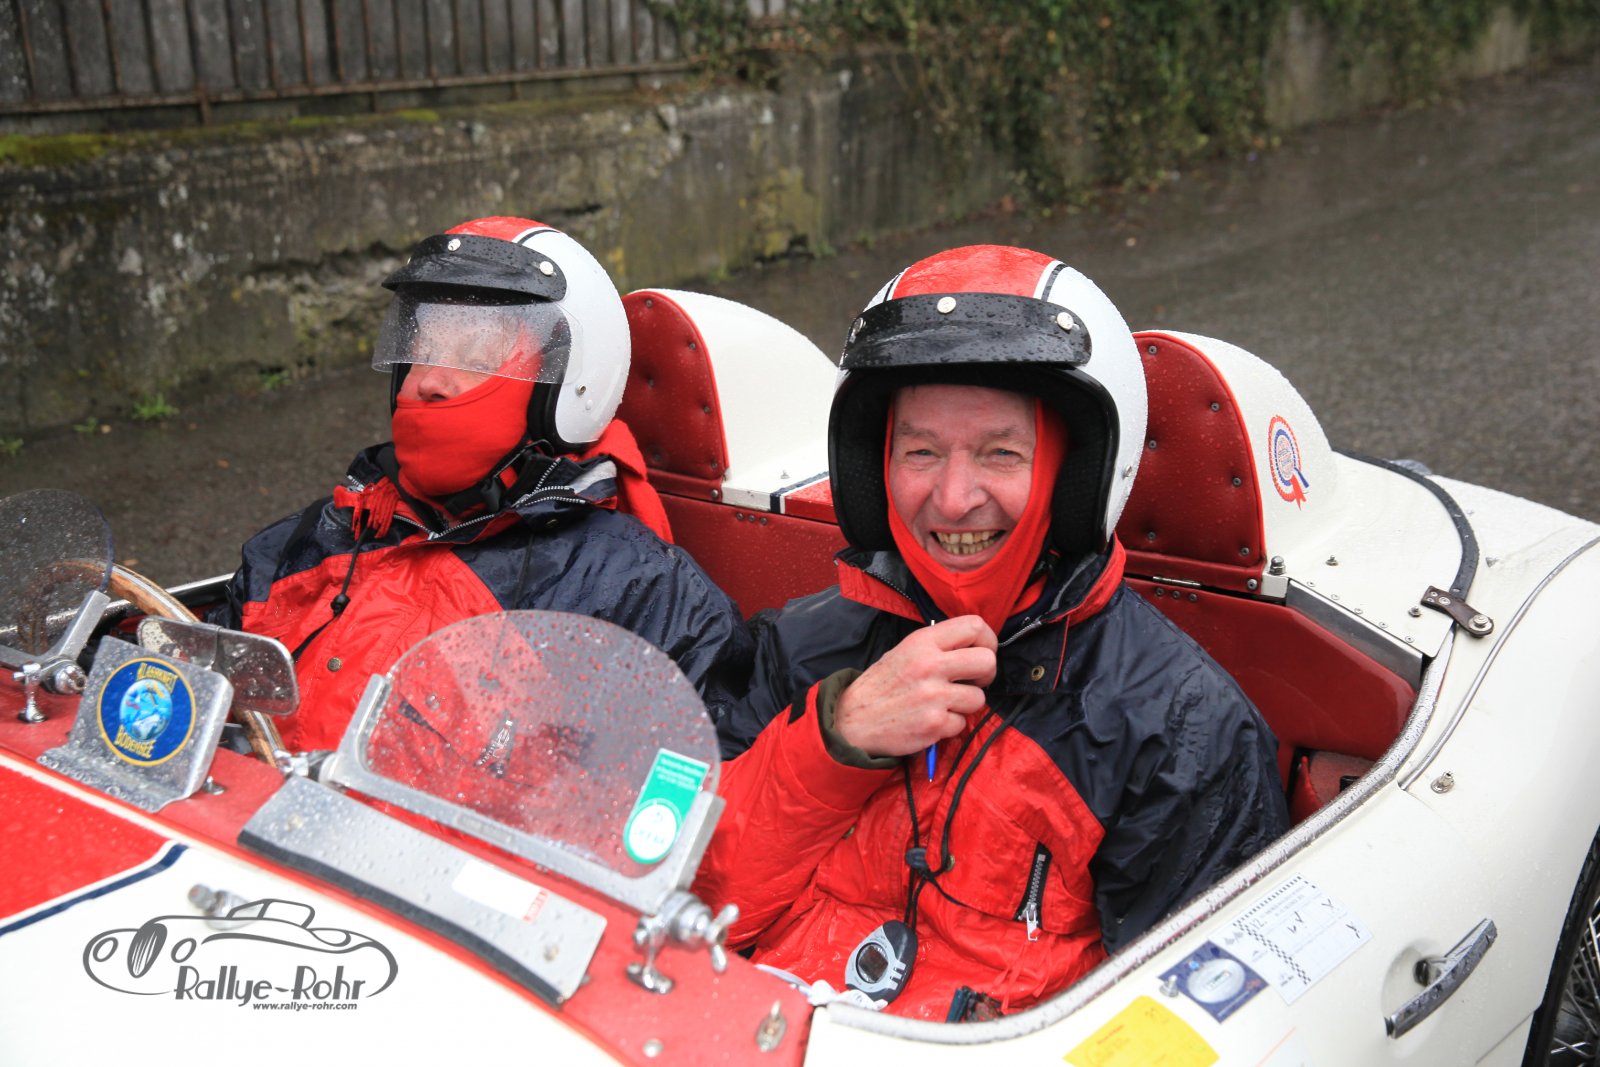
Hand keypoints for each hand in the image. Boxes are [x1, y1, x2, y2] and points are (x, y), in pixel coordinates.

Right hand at [832, 616, 997, 757]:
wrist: (852, 721)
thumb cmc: (882, 685)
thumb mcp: (904, 651)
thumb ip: (938, 646)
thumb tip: (975, 647)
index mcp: (922, 641)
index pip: (974, 626)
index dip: (988, 640)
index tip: (982, 652)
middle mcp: (930, 665)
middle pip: (987, 661)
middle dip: (986, 674)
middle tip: (973, 681)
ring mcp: (933, 696)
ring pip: (979, 698)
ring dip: (966, 705)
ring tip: (944, 704)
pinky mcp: (934, 724)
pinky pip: (962, 723)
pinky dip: (950, 725)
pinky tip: (931, 720)